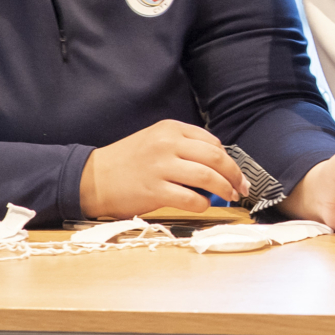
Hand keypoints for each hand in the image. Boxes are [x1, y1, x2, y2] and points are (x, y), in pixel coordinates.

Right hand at [80, 119, 247, 217]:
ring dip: (224, 189)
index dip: (229, 159)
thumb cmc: (128, 161)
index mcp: (170, 129)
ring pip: (207, 177)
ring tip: (230, 196)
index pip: (212, 142)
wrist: (92, 178)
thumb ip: (185, 145)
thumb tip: (220, 162)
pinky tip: (204, 205)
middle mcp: (167, 144)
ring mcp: (160, 167)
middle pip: (215, 158)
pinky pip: (190, 198)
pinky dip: (203, 203)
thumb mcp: (156, 141)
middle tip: (241, 187)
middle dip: (235, 174)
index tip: (236, 173)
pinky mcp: (154, 190)